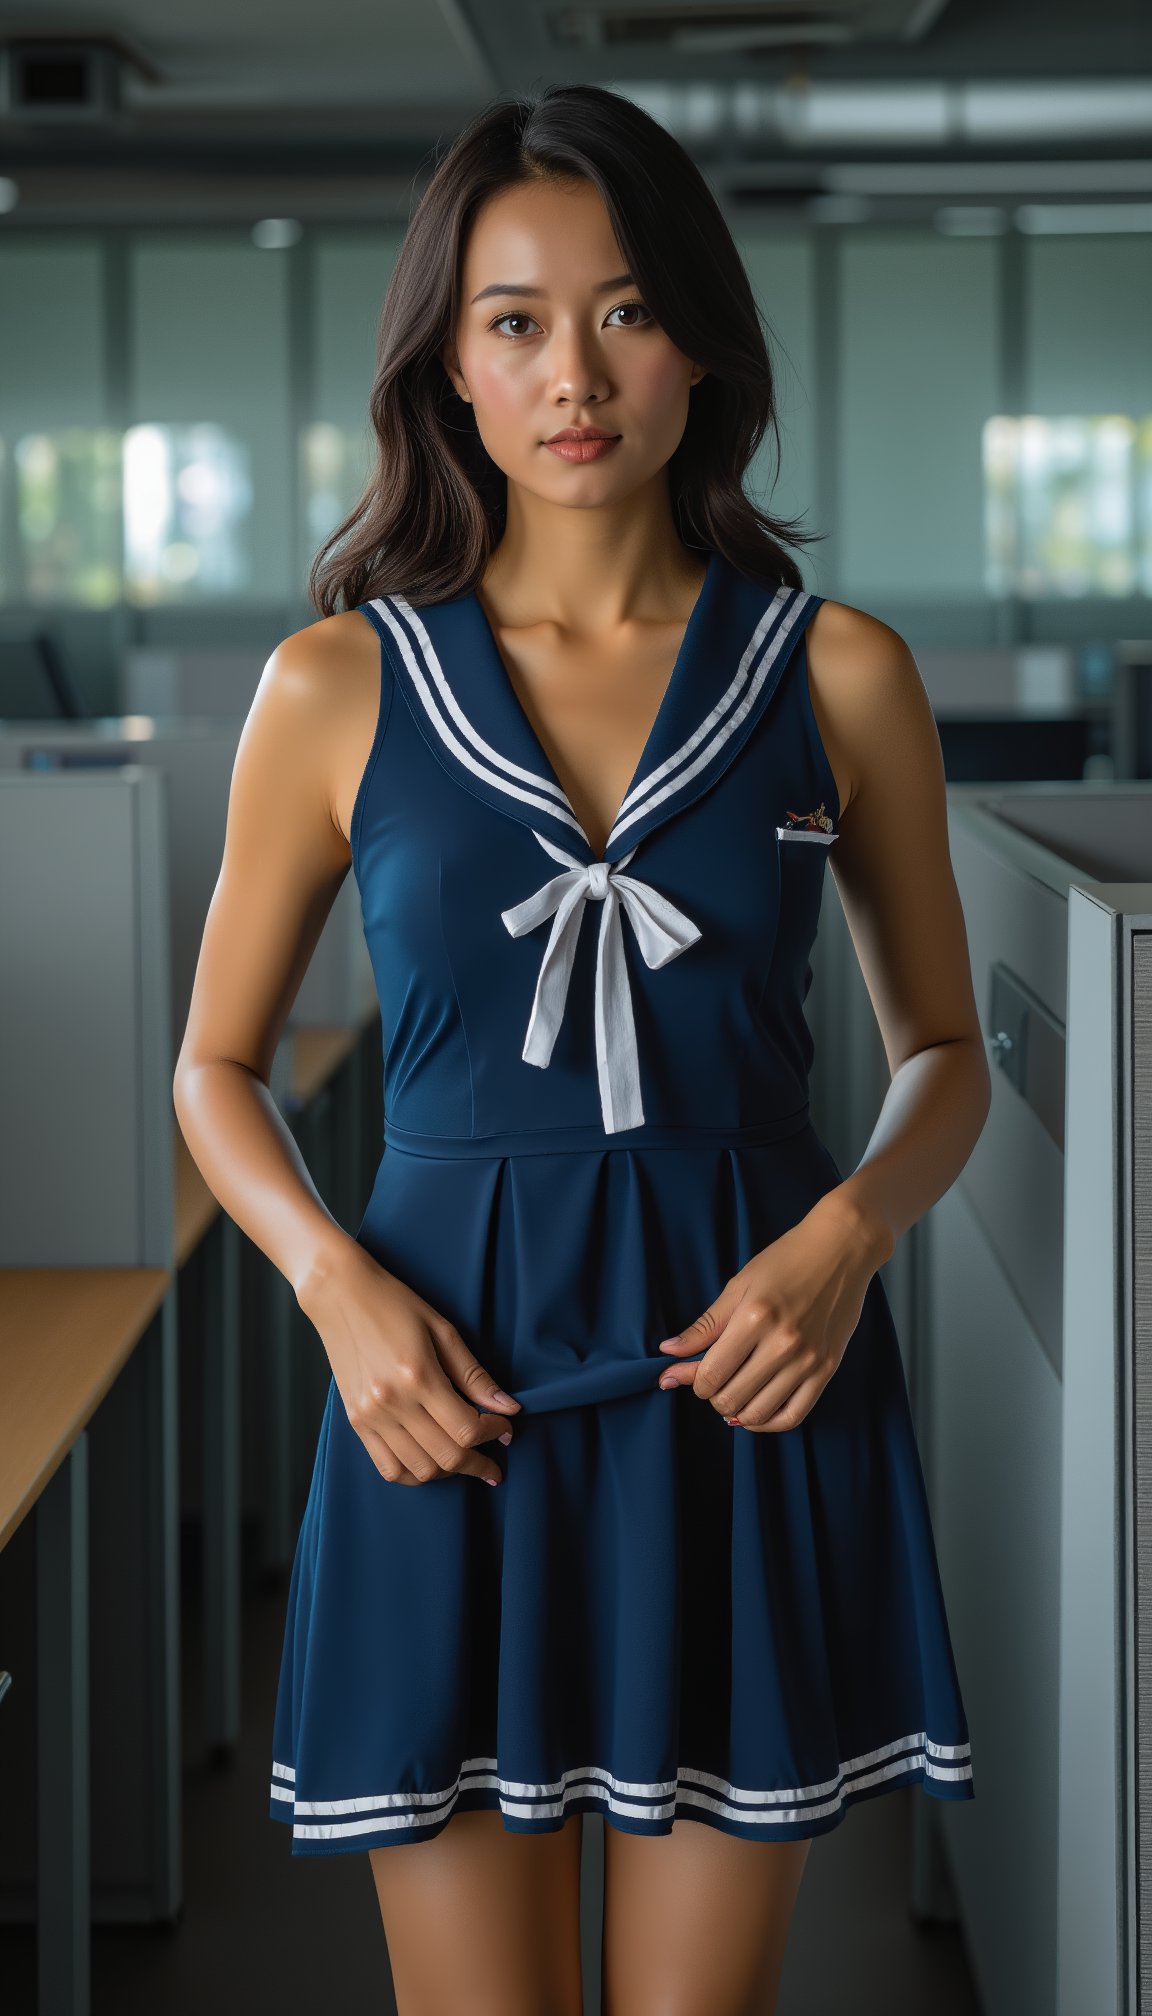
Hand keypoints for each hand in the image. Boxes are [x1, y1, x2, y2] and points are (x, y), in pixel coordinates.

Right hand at [298, 1241, 521, 1485]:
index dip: (494, 1433)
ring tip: (463, 1458)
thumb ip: (474, 1375)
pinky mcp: (356, 1422)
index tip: (505, 1428)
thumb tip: (509, 1407)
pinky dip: (415, 1474)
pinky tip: (431, 1462)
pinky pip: (388, 1468)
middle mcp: (392, 1403)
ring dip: (449, 1471)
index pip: (467, 1428)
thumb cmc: (395, 1305)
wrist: (340, 1295)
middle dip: (478, 1462)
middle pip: (447, 1456)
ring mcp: (370, 1416)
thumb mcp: (443, 1330)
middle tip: (493, 1459)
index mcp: (418, 1376)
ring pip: (419, 1470)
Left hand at [653, 1193, 886, 1430]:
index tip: (685, 1376)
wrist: (841, 1249)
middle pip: (732, 1398)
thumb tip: (668, 1352)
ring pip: (759, 1412)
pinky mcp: (828, 1369)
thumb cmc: (786, 1260)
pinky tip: (755, 1413)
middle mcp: (782, 1344)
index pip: (711, 1374)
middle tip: (711, 1382)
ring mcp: (809, 1360)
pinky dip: (769, 1423)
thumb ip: (704, 1325)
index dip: (692, 1382)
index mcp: (754, 1318)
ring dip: (736, 1412)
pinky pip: (794, 1415)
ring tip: (730, 1397)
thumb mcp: (739, 1286)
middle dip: (712, 1396)